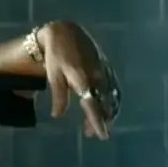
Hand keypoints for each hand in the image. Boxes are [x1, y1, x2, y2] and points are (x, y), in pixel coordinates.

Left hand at [39, 22, 118, 139]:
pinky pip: (113, 87)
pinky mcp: (106, 66)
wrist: (66, 32)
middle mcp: (97, 76)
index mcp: (82, 79)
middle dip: (102, 120)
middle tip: (93, 134)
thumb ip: (59, 96)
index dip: (97, 121)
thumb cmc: (56, 55)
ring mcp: (104, 71)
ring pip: (112, 96)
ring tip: (101, 123)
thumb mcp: (53, 75)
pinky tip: (108, 106)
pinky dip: (112, 99)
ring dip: (109, 112)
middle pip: (105, 104)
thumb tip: (58, 115)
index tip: (101, 135)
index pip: (92, 105)